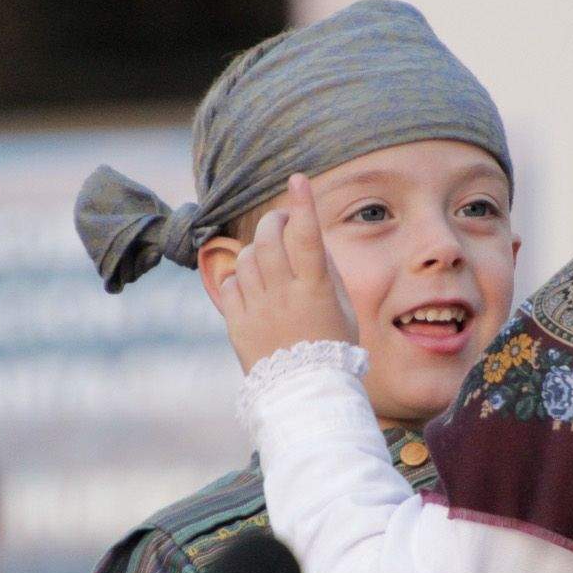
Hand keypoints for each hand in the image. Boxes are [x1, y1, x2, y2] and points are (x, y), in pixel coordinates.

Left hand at [212, 174, 357, 371]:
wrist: (305, 392)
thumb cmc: (332, 349)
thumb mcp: (342, 309)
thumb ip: (327, 274)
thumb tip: (310, 242)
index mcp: (315, 290)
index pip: (308, 238)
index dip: (304, 205)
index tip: (298, 179)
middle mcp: (284, 295)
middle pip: (269, 240)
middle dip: (275, 220)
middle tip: (282, 221)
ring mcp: (258, 309)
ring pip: (247, 258)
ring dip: (257, 247)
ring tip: (268, 256)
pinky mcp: (237, 323)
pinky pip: (230, 284)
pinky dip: (239, 276)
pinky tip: (251, 283)